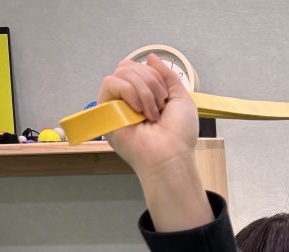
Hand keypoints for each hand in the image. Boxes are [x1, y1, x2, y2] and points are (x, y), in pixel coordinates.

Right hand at [96, 54, 199, 174]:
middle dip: (151, 82)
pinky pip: (111, 83)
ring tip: (151, 113)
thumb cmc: (179, 136)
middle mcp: (129, 100)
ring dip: (144, 90)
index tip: (166, 98)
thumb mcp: (182, 98)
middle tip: (160, 106)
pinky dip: (129, 92)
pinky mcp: (106, 112)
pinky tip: (138, 111)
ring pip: (122, 71)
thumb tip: (150, 57)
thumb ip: (167, 75)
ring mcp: (117, 106)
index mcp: (145, 96)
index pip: (140, 67)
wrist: (171, 156)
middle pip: (130, 66)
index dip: (155, 76)